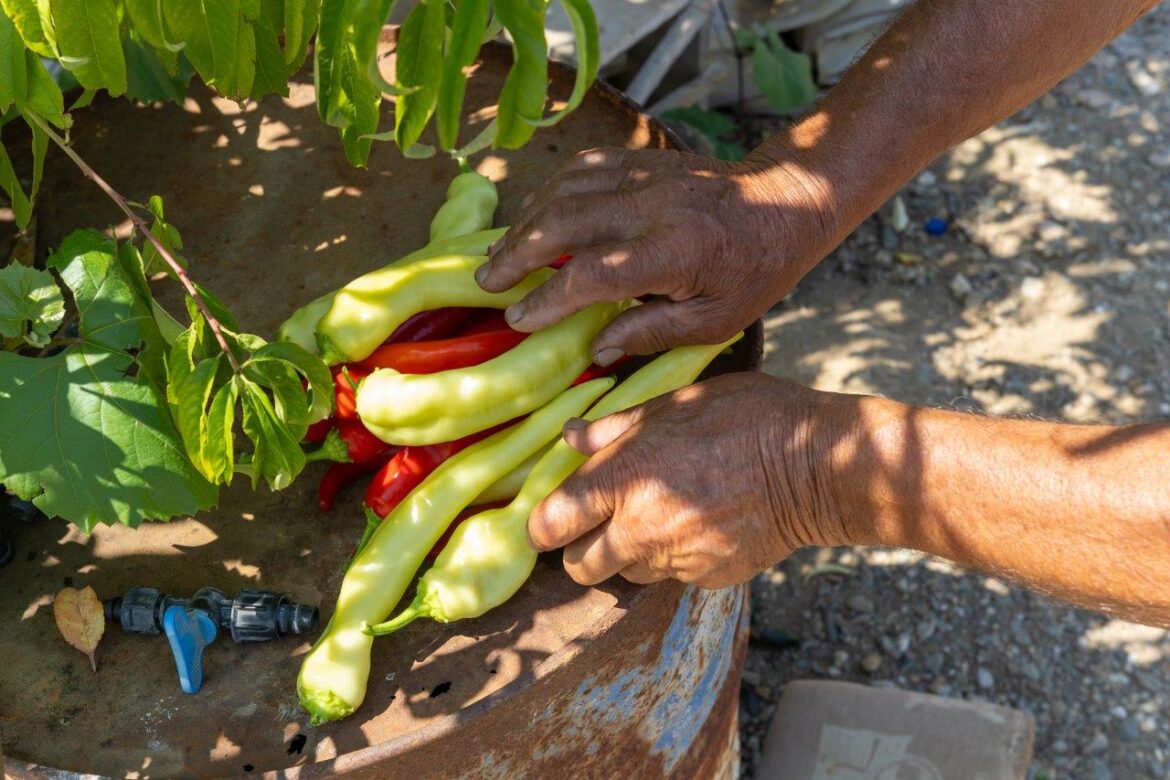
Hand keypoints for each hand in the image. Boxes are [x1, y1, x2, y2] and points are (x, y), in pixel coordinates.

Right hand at [476, 147, 839, 364]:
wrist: (787, 200)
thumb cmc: (755, 269)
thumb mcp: (715, 320)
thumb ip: (652, 334)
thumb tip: (596, 350)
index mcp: (672, 252)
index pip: (591, 274)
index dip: (548, 298)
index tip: (520, 318)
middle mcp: (652, 207)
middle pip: (563, 222)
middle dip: (517, 253)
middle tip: (486, 280)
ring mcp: (645, 176)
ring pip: (565, 190)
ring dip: (526, 221)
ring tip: (501, 252)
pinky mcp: (643, 159)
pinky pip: (583, 168)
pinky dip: (551, 191)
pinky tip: (536, 215)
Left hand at [526, 373, 851, 588]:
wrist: (816, 467)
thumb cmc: (746, 419)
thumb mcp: (675, 405)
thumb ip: (615, 428)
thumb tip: (571, 436)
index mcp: (624, 480)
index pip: (551, 524)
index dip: (542, 524)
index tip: (550, 517)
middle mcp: (640, 530)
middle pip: (578, 566)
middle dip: (580, 547)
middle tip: (600, 520)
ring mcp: (674, 561)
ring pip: (624, 574)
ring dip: (627, 554)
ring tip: (656, 516)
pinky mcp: (705, 579)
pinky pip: (670, 576)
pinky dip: (672, 558)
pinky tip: (697, 524)